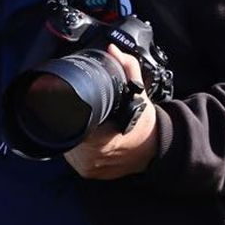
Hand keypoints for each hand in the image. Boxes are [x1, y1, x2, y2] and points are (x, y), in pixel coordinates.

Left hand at [64, 44, 159, 179]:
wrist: (159, 150)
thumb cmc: (145, 122)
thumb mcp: (138, 93)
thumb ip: (126, 68)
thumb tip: (113, 50)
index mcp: (98, 140)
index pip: (68, 123)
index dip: (65, 111)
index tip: (68, 103)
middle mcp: (91, 158)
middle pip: (64, 134)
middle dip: (69, 122)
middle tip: (78, 111)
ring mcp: (89, 168)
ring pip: (66, 147)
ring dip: (71, 135)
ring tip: (83, 123)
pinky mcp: (90, 175)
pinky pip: (73, 158)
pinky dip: (77, 148)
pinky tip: (86, 138)